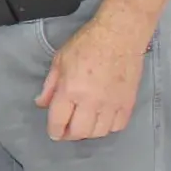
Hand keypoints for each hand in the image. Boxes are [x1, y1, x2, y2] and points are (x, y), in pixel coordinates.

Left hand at [37, 12, 147, 140]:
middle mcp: (91, 101)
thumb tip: (41, 104)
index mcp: (70, 90)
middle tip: (67, 130)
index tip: (54, 133)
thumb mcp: (59, 61)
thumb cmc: (86, 45)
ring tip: (84, 125)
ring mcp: (112, 104)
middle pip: (79, 132)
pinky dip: (108, 127)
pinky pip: (118, 126)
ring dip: (89, 132)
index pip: (59, 121)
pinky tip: (102, 120)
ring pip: (99, 132)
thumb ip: (50, 86)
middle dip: (70, 134)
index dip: (54, 131)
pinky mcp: (128, 102)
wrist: (119, 36)